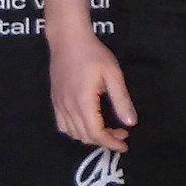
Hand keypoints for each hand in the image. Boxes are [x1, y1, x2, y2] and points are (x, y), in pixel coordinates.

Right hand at [50, 32, 135, 151]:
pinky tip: (88, 124)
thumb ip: (121, 100)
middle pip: (85, 136)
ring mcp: (59, 105)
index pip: (96, 133)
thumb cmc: (94, 54)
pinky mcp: (55, 101)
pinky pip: (63, 125)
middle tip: (121, 134)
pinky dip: (76, 131)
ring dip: (91, 137)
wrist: (68, 40)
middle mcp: (68, 108)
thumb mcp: (113, 75)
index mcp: (83, 102)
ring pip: (73, 133)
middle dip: (104, 140)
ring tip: (108, 130)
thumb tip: (131, 123)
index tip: (125, 145)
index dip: (111, 143)